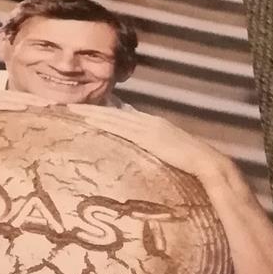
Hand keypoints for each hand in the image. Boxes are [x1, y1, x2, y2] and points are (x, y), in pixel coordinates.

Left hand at [67, 104, 222, 182]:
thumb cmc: (189, 168)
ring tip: (67, 108)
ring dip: (89, 112)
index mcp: (150, 125)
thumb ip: (150, 156)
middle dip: (88, 109)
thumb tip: (136, 166)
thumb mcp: (165, 158)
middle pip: (110, 112)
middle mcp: (146, 121)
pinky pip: (120, 126)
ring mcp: (146, 126)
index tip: (77, 111)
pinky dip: (102, 120)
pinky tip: (87, 119)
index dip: (97, 113)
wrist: (209, 166)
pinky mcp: (148, 135)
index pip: (118, 116)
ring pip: (111, 116)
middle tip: (63, 105)